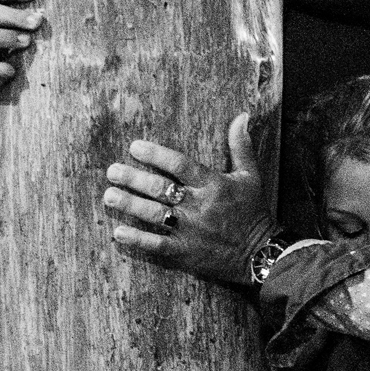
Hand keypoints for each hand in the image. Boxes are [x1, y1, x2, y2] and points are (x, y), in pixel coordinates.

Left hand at [104, 113, 275, 283]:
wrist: (261, 254)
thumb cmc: (254, 212)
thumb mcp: (251, 176)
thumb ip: (241, 146)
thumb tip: (241, 116)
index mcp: (213, 184)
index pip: (180, 164)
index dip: (155, 154)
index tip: (135, 147)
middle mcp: (199, 206)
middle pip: (160, 188)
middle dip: (133, 179)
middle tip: (112, 171)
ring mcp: (190, 230)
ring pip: (154, 214)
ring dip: (129, 205)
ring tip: (109, 196)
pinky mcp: (186, 252)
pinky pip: (157, 245)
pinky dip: (137, 239)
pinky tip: (118, 232)